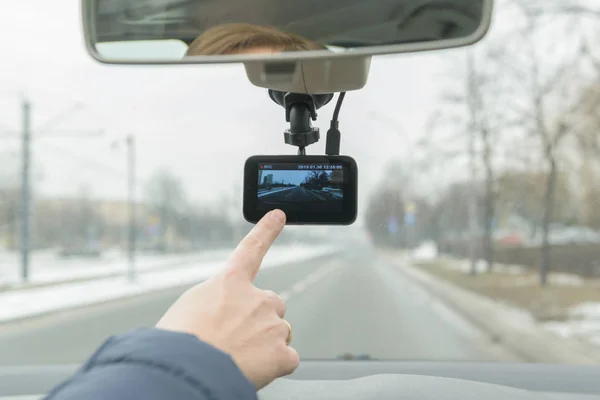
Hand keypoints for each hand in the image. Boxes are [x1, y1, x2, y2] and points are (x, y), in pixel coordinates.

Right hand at [156, 209, 298, 389]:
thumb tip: (223, 318)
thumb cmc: (179, 343)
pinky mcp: (281, 352)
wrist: (186, 371)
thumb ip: (215, 304)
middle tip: (238, 338)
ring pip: (280, 332)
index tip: (279, 215)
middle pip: (272, 304)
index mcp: (229, 283)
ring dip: (265, 344)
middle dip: (261, 319)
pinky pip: (287, 358)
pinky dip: (275, 366)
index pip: (252, 249)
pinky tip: (254, 370)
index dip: (266, 231)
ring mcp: (272, 324)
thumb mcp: (188, 309)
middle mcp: (257, 298)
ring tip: (238, 357)